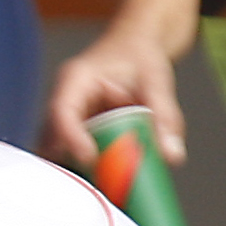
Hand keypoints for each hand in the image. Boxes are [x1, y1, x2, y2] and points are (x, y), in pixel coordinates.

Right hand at [43, 27, 187, 166]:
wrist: (136, 47)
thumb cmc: (141, 55)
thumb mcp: (157, 80)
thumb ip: (165, 116)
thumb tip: (171, 155)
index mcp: (75, 80)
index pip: (62, 112)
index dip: (72, 138)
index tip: (90, 158)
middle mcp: (65, 102)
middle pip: (55, 140)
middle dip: (76, 162)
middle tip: (106, 179)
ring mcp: (68, 120)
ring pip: (63, 153)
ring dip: (86, 167)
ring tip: (115, 176)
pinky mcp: (77, 134)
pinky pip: (76, 157)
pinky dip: (95, 167)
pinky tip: (115, 174)